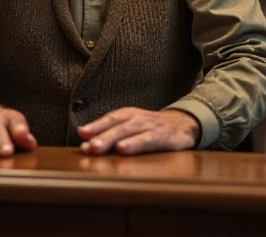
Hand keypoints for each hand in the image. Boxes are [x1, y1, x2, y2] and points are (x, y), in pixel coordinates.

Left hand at [78, 108, 199, 155]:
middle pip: (117, 125)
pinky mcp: (164, 136)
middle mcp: (138, 118)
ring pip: (129, 131)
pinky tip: (123, 150)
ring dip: (113, 138)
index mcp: (129, 115)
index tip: (81, 134)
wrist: (184, 124)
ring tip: (99, 147)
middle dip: (101, 134)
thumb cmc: (151, 128)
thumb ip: (108, 133)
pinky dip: (135, 143)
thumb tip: (83, 140)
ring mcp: (151, 126)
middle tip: (88, 146)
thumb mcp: (131, 127)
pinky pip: (148, 140)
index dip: (96, 126)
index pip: (109, 119)